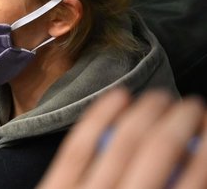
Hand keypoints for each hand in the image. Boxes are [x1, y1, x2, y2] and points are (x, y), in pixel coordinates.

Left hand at [38, 88, 206, 188]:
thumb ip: (175, 188)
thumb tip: (196, 164)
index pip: (192, 182)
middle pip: (159, 151)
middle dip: (182, 120)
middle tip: (193, 107)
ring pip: (121, 143)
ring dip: (147, 112)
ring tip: (162, 98)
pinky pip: (80, 146)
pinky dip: (101, 117)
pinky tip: (120, 96)